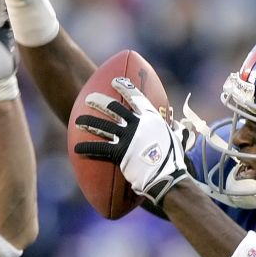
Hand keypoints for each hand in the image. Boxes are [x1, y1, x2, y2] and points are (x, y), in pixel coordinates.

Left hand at [74, 78, 189, 205]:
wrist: (168, 175)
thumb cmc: (174, 160)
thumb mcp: (176, 139)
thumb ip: (173, 130)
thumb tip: (178, 126)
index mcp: (152, 119)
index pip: (136, 98)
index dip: (125, 88)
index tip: (116, 81)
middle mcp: (138, 124)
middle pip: (115, 108)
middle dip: (100, 101)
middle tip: (90, 98)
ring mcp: (128, 137)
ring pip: (103, 126)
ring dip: (88, 122)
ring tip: (78, 120)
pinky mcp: (120, 152)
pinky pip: (99, 148)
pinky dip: (87, 147)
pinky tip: (77, 148)